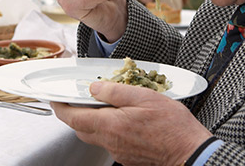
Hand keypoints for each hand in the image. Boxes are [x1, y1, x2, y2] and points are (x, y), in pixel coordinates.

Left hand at [51, 81, 211, 164]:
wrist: (190, 153)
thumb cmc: (172, 127)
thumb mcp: (144, 97)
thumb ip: (115, 91)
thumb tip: (95, 87)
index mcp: (110, 125)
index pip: (73, 118)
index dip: (60, 108)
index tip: (54, 99)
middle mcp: (110, 142)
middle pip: (81, 129)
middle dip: (73, 115)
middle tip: (74, 101)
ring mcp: (119, 152)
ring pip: (96, 136)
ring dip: (91, 122)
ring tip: (100, 106)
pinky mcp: (129, 157)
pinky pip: (111, 142)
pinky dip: (109, 129)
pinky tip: (121, 120)